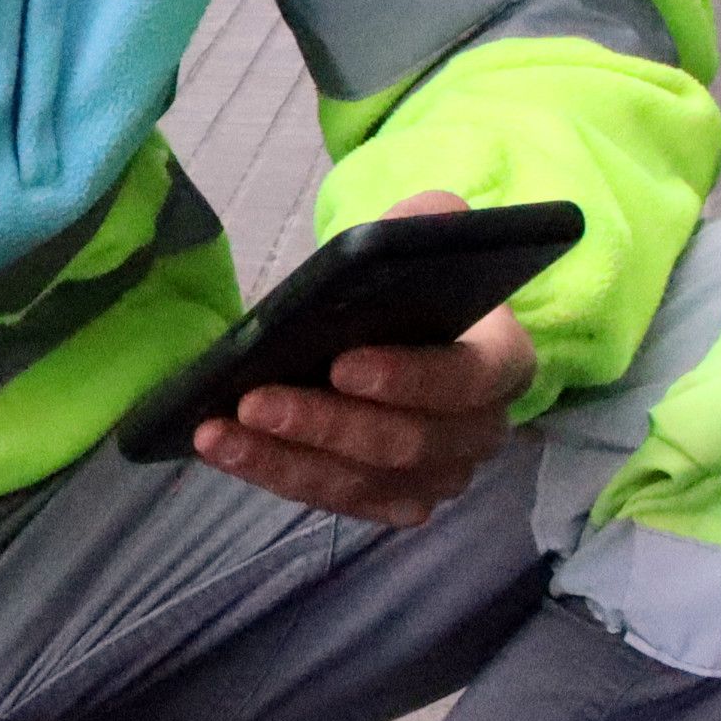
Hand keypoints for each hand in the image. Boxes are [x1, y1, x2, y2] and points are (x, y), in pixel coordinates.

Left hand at [188, 190, 538, 525]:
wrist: (394, 331)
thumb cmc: (408, 289)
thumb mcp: (419, 241)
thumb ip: (427, 223)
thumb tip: (423, 218)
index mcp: (504, 363)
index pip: (469, 379)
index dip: (408, 378)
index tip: (342, 365)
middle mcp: (481, 432)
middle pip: (408, 444)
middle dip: (326, 424)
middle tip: (255, 401)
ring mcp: (438, 477)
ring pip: (362, 482)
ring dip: (284, 459)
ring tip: (216, 432)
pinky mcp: (390, 502)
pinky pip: (332, 499)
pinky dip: (274, 474)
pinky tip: (223, 449)